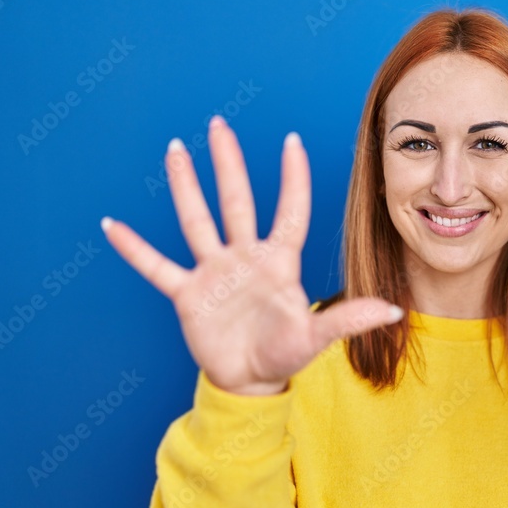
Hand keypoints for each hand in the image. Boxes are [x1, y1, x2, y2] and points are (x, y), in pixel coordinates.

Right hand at [103, 116, 401, 394]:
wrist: (250, 383)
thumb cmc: (286, 356)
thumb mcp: (317, 337)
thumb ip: (350, 319)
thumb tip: (395, 311)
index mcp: (279, 263)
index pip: (289, 211)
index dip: (292, 178)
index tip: (291, 140)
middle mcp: (245, 258)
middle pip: (236, 201)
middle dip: (228, 164)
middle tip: (218, 125)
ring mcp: (214, 272)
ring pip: (196, 220)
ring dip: (185, 187)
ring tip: (174, 150)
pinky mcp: (188, 294)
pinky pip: (156, 266)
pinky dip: (135, 249)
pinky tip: (112, 225)